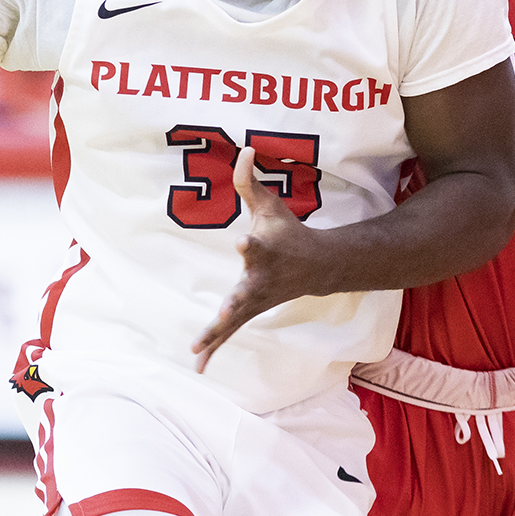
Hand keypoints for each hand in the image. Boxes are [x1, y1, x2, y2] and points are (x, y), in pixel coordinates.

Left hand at [193, 148, 333, 370]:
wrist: (317, 268)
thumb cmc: (288, 232)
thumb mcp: (270, 205)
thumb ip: (251, 181)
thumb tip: (243, 149)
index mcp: (265, 251)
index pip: (256, 246)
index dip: (249, 245)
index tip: (241, 242)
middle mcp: (260, 279)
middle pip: (244, 291)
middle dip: (234, 302)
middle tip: (224, 311)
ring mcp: (255, 300)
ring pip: (233, 319)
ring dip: (216, 334)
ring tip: (197, 349)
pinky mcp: (249, 312)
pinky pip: (228, 332)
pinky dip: (213, 348)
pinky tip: (197, 366)